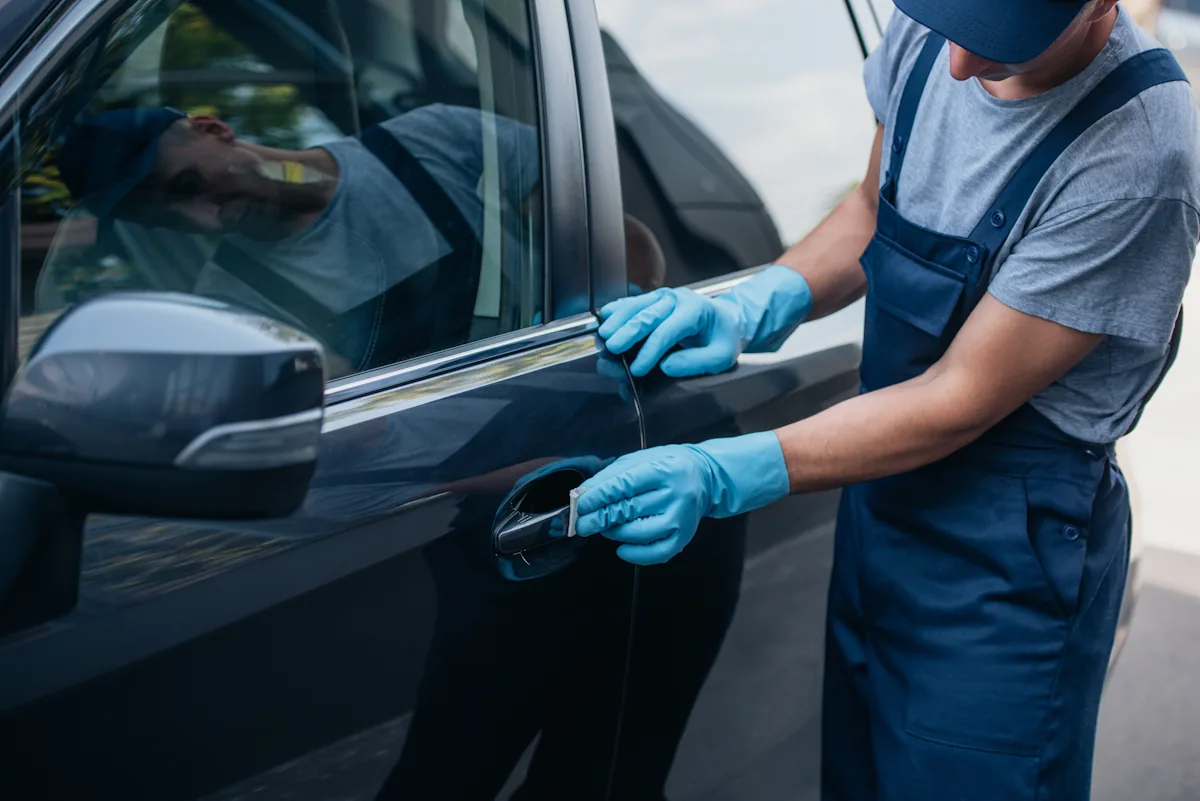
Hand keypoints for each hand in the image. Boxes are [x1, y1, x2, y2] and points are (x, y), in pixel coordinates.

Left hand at [574, 446, 713, 564]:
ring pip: (637, 533)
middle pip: (628, 510)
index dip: (598, 497)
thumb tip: (584, 495)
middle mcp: (674, 494)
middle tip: (581, 524)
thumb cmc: (667, 467)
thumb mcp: (640, 460)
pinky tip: (621, 548)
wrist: (705, 477)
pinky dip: (634, 555)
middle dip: (599, 519)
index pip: (623, 485)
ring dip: (613, 533)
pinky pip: (655, 553)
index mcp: (663, 469)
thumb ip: (612, 476)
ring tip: (604, 527)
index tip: (580, 504)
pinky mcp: (683, 537)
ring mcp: (680, 519)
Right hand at [598, 287, 742, 377]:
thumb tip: (666, 366)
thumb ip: (696, 362)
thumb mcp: (721, 356)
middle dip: (627, 333)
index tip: (637, 370)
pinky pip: (634, 302)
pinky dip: (618, 309)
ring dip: (618, 320)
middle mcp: (677, 299)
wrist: (728, 319)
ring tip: (604, 336)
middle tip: (612, 349)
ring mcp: (664, 296)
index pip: (667, 332)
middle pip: (647, 315)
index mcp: (695, 311)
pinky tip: (605, 317)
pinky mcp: (655, 299)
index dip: (649, 352)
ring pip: (636, 305)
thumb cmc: (724, 338)